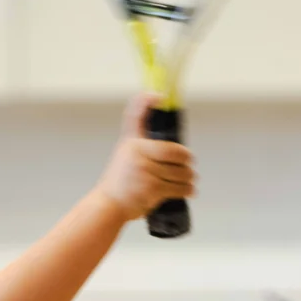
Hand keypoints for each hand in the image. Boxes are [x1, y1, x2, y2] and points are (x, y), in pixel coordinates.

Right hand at [94, 93, 195, 220]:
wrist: (109, 204)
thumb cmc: (120, 182)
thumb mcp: (125, 156)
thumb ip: (143, 147)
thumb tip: (172, 146)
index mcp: (130, 142)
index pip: (135, 115)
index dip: (146, 101)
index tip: (159, 95)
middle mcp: (136, 152)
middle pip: (175, 151)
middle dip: (187, 160)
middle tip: (190, 165)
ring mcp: (144, 169)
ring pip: (180, 171)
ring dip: (189, 178)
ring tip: (190, 180)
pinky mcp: (152, 187)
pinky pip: (179, 187)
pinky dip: (188, 190)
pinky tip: (190, 190)